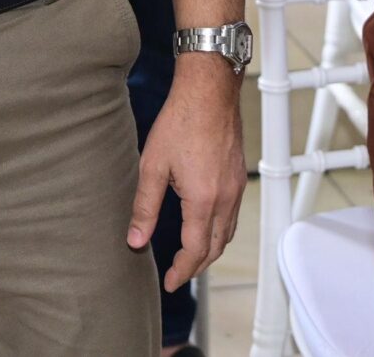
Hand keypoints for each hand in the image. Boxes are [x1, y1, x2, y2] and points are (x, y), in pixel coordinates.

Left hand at [130, 61, 244, 291]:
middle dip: (197, 266)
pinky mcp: (238, 175)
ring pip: (227, 233)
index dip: (182, 271)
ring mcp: (235, 187)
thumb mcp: (153, 165)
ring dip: (210, 250)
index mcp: (203, 200)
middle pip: (215, 247)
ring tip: (191, 257)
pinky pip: (233, 215)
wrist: (208, 90)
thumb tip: (135, 240)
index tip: (169, 282)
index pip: (195, 251)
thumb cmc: (181, 121)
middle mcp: (226, 197)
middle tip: (178, 274)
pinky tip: (205, 225)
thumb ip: (145, 207)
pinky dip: (220, 230)